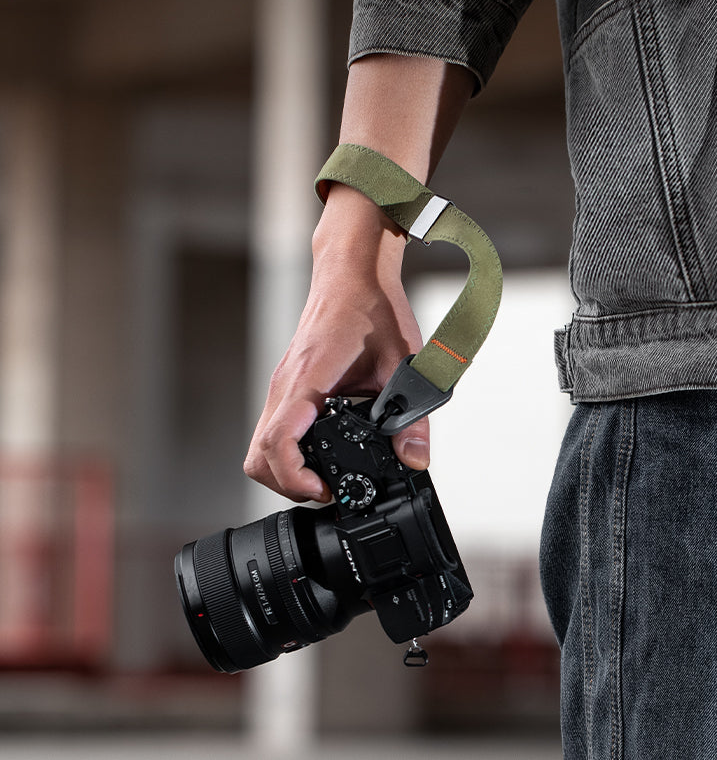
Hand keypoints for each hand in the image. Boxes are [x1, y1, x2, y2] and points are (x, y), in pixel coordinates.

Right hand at [244, 185, 429, 501]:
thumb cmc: (373, 307)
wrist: (353, 271)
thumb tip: (415, 460)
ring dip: (284, 469)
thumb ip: (414, 417)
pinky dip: (287, 450)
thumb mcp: (404, 364)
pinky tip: (323, 449)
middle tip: (328, 488)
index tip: (325, 489)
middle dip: (287, 484)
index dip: (295, 478)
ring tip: (325, 475)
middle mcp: (285, 385)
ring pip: (259, 444)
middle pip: (257, 455)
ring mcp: (281, 385)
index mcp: (308, 379)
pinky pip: (272, 428)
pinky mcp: (287, 385)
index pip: (277, 442)